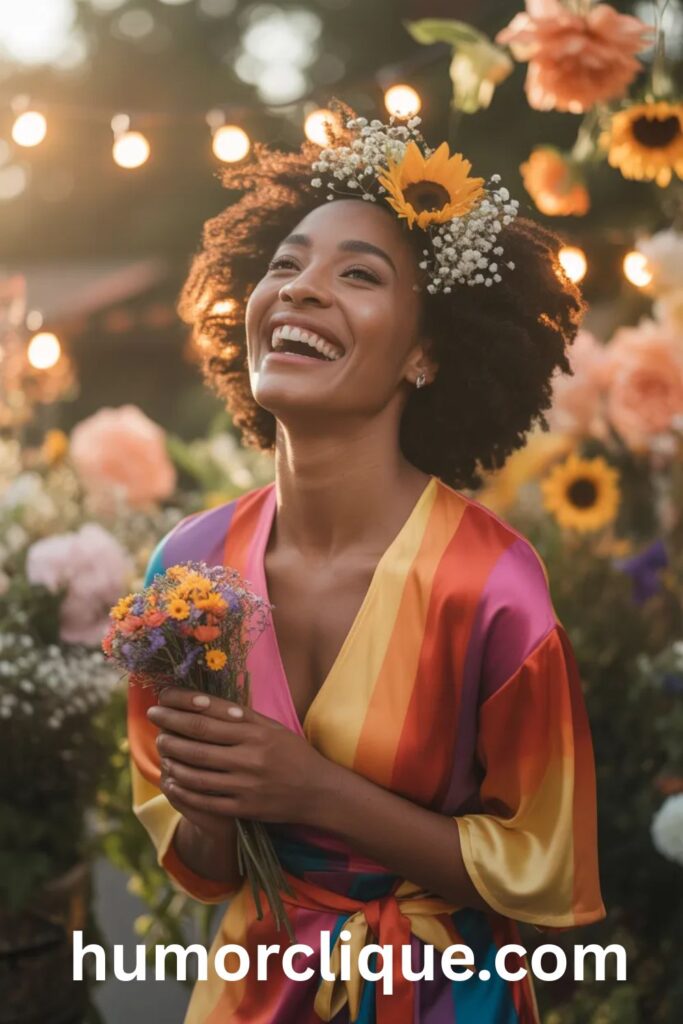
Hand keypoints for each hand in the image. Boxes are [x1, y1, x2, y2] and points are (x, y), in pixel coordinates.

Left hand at [146, 686, 330, 827]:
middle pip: (197, 742)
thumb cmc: (292, 753)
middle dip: (169, 729)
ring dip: (172, 759)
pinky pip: (205, 800)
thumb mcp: (271, 727)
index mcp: (255, 731)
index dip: (179, 706)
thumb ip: (240, 716)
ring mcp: (246, 784)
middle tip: (153, 721)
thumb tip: (203, 701)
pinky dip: (183, 790)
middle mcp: (250, 755)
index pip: (206, 715)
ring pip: (196, 772)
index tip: (161, 699)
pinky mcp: (244, 808)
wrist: (318, 791)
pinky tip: (171, 780)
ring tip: (161, 749)